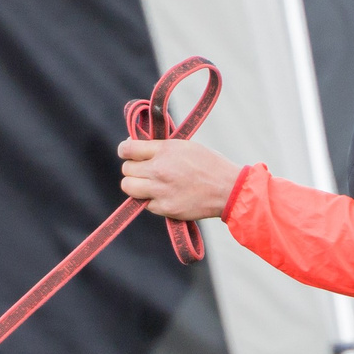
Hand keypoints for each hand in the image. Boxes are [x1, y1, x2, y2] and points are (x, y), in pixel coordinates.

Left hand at [116, 138, 238, 221]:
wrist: (228, 189)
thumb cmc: (209, 164)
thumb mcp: (185, 146)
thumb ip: (161, 147)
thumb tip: (139, 147)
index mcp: (165, 150)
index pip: (128, 149)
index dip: (125, 150)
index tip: (127, 152)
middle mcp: (159, 169)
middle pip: (126, 170)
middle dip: (133, 169)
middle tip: (144, 170)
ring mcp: (160, 190)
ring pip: (129, 187)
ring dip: (135, 185)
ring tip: (148, 184)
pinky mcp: (165, 208)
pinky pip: (144, 204)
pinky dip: (150, 200)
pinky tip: (163, 195)